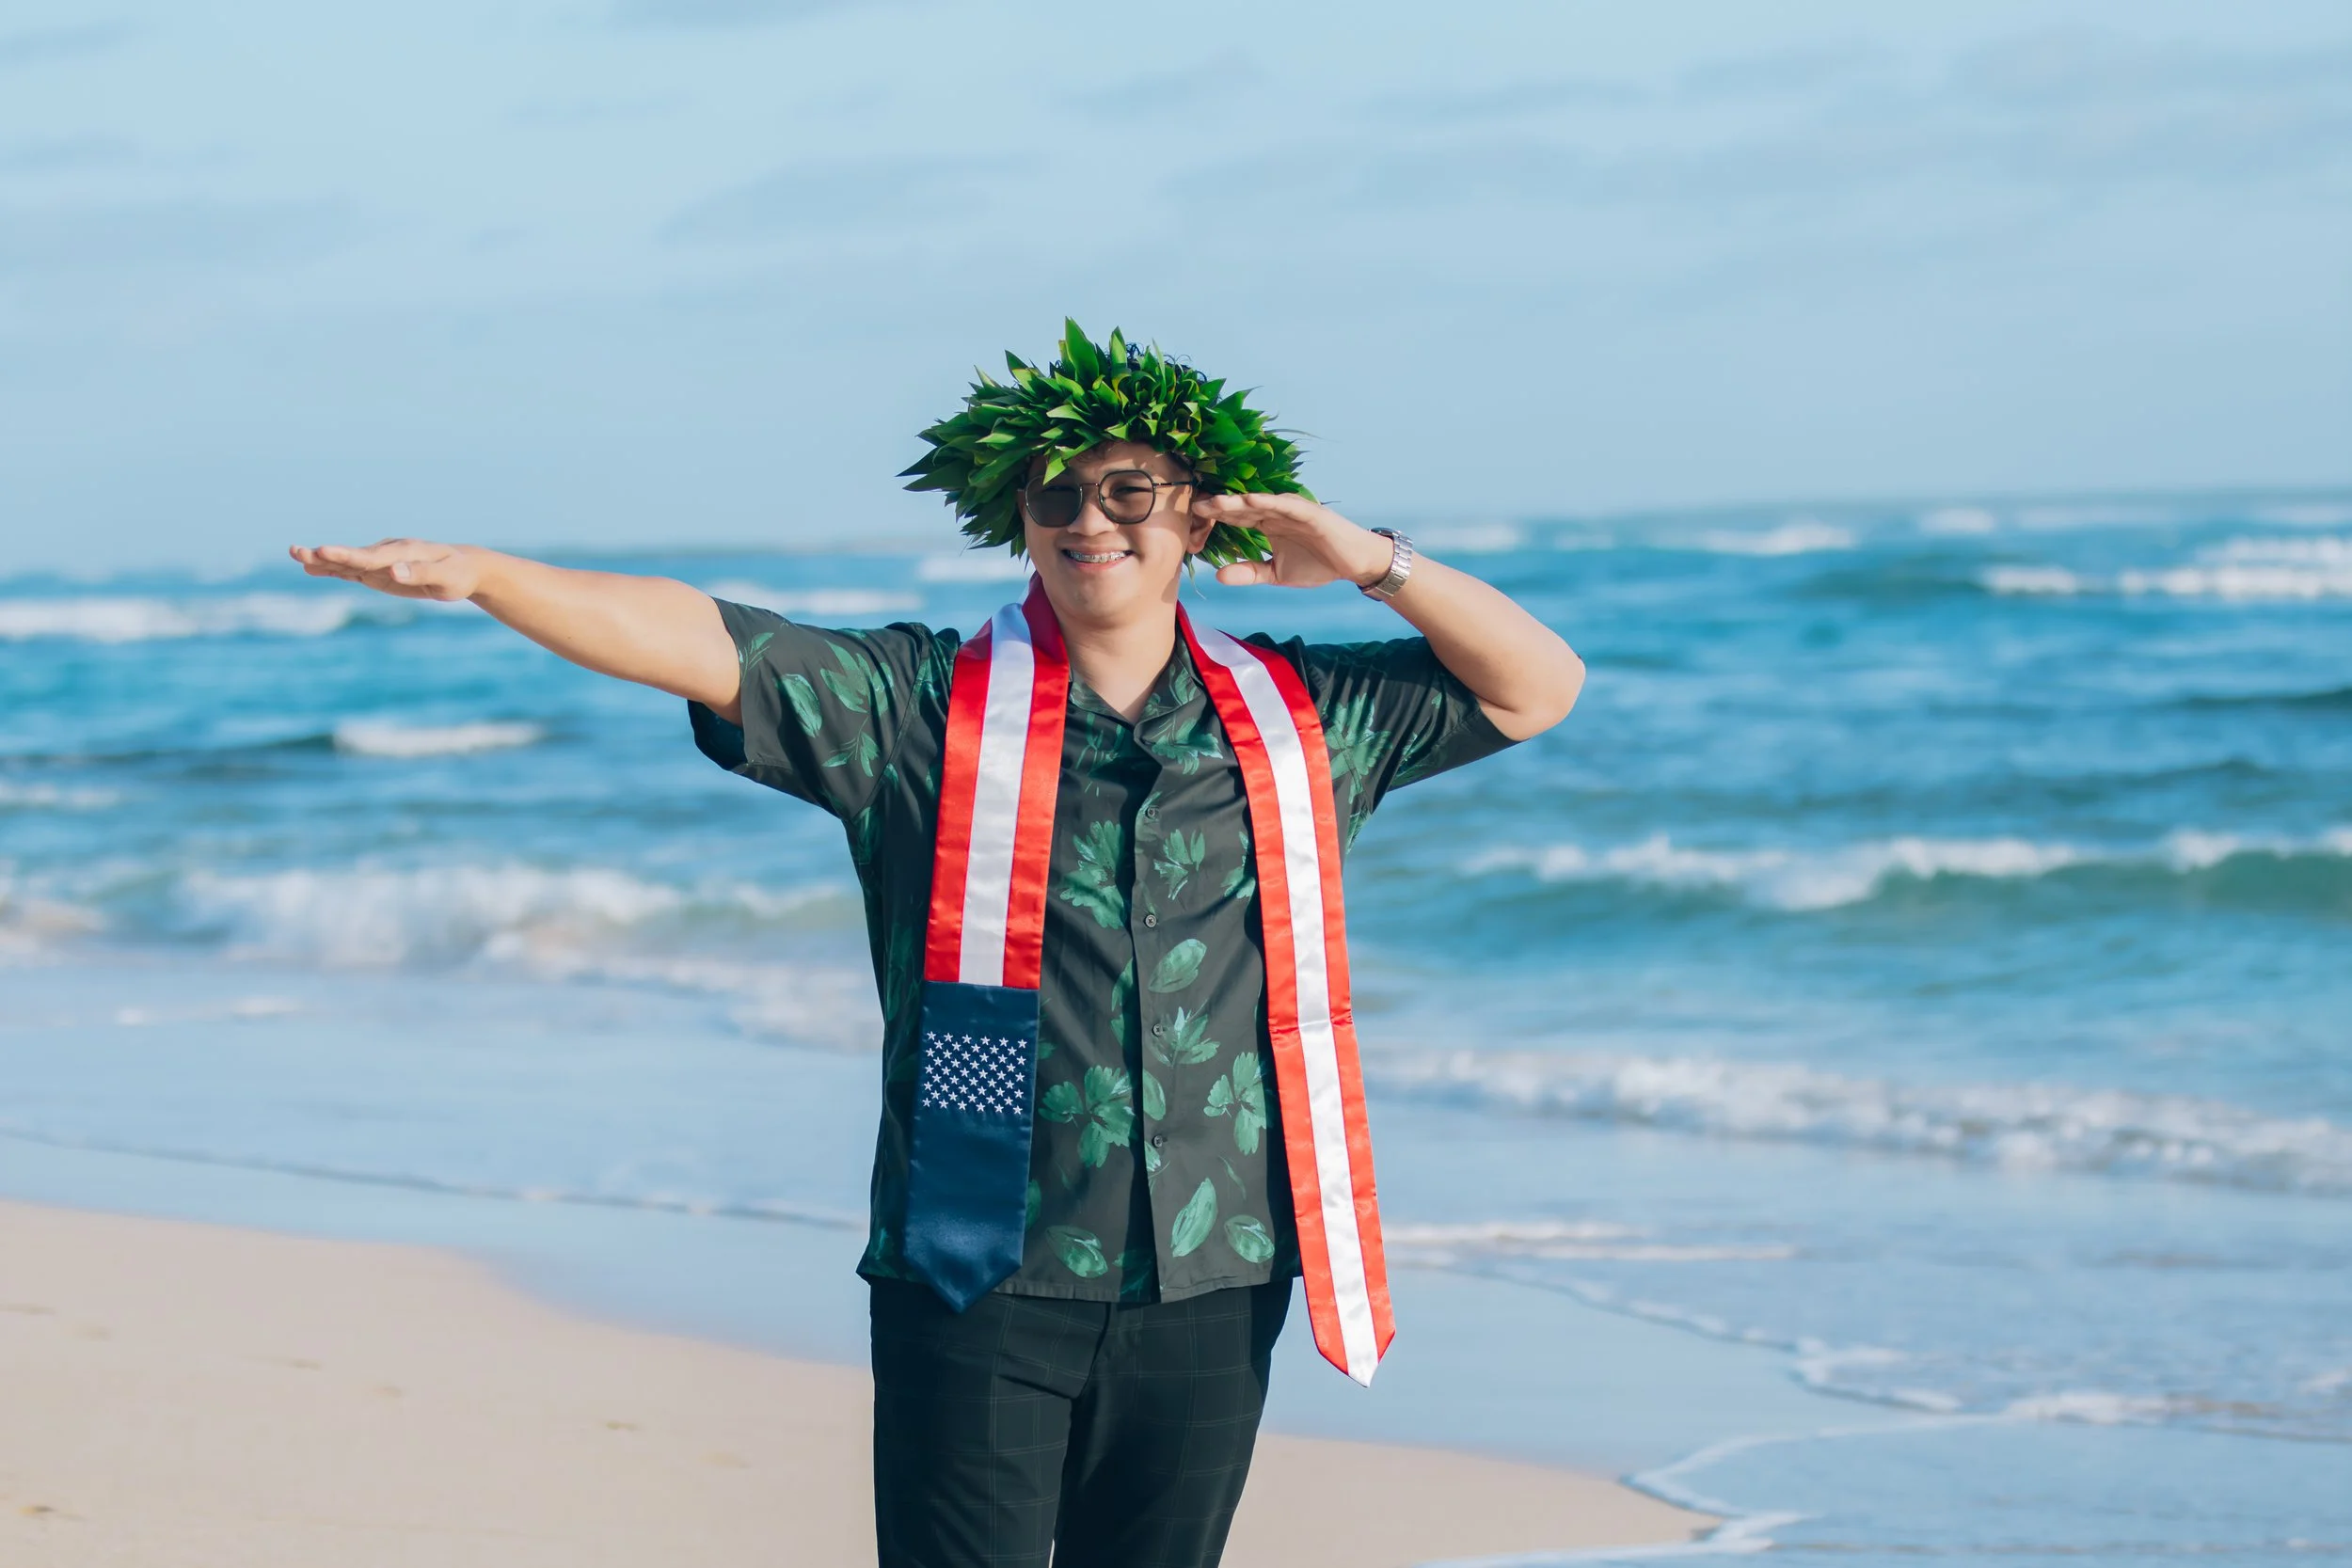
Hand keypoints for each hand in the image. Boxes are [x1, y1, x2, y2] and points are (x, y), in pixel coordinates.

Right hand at [288, 539, 486, 601]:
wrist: (463, 568)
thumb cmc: (458, 573)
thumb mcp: (446, 577)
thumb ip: (420, 573)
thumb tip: (393, 572)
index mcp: (403, 552)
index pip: (371, 556)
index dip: (347, 556)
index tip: (325, 552)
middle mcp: (387, 553)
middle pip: (352, 556)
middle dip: (326, 555)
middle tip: (297, 550)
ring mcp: (381, 562)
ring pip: (347, 562)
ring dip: (322, 560)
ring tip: (295, 554)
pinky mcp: (379, 572)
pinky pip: (352, 570)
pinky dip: (332, 569)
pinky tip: (312, 568)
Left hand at [1192, 494, 1394, 589]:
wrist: (1354, 564)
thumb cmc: (1318, 564)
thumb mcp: (1276, 574)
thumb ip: (1249, 572)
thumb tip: (1218, 576)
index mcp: (1267, 523)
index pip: (1236, 517)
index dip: (1215, 517)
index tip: (1191, 520)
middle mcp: (1276, 512)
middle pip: (1242, 506)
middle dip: (1218, 507)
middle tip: (1193, 506)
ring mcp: (1292, 510)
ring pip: (1260, 502)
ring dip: (1237, 501)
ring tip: (1215, 502)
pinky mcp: (1309, 512)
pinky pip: (1285, 505)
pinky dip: (1268, 501)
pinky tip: (1250, 500)